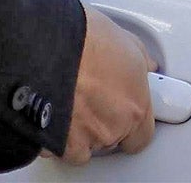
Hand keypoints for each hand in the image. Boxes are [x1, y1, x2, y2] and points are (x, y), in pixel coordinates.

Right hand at [58, 10, 154, 163]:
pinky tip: (50, 114)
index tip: (125, 116)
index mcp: (135, 107)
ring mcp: (81, 139)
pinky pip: (54, 150)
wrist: (45, 47)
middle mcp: (110, 128)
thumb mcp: (127, 42)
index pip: (142, 136)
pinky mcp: (52, 144)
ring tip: (68, 105)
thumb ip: (140, 63)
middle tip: (92, 100)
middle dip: (102, 124)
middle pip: (110, 140)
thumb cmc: (84, 40)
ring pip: (81, 149)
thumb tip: (145, 66)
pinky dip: (52, 136)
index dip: (131, 127)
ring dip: (77, 133)